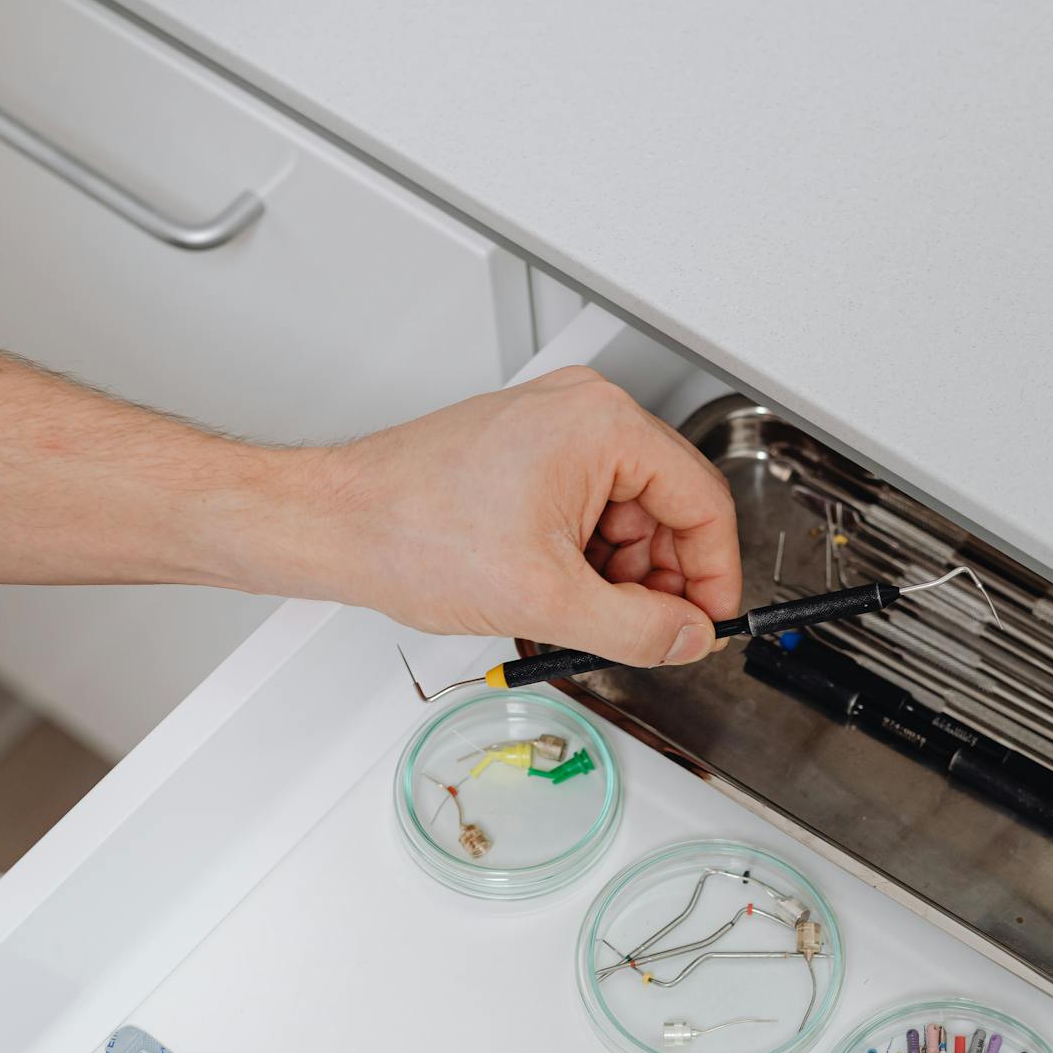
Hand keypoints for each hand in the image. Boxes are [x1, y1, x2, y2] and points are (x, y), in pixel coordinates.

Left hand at [277, 367, 742, 666]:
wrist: (337, 525)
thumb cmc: (414, 532)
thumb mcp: (546, 600)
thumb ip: (638, 628)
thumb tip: (688, 639)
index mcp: (602, 425)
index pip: (703, 501)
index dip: (714, 576)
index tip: (706, 624)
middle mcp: (584, 413)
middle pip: (669, 507)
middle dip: (661, 579)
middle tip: (646, 633)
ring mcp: (555, 429)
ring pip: (629, 516)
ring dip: (620, 575)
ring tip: (580, 614)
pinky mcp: (530, 453)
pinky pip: (590, 510)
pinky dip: (587, 560)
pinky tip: (558, 593)